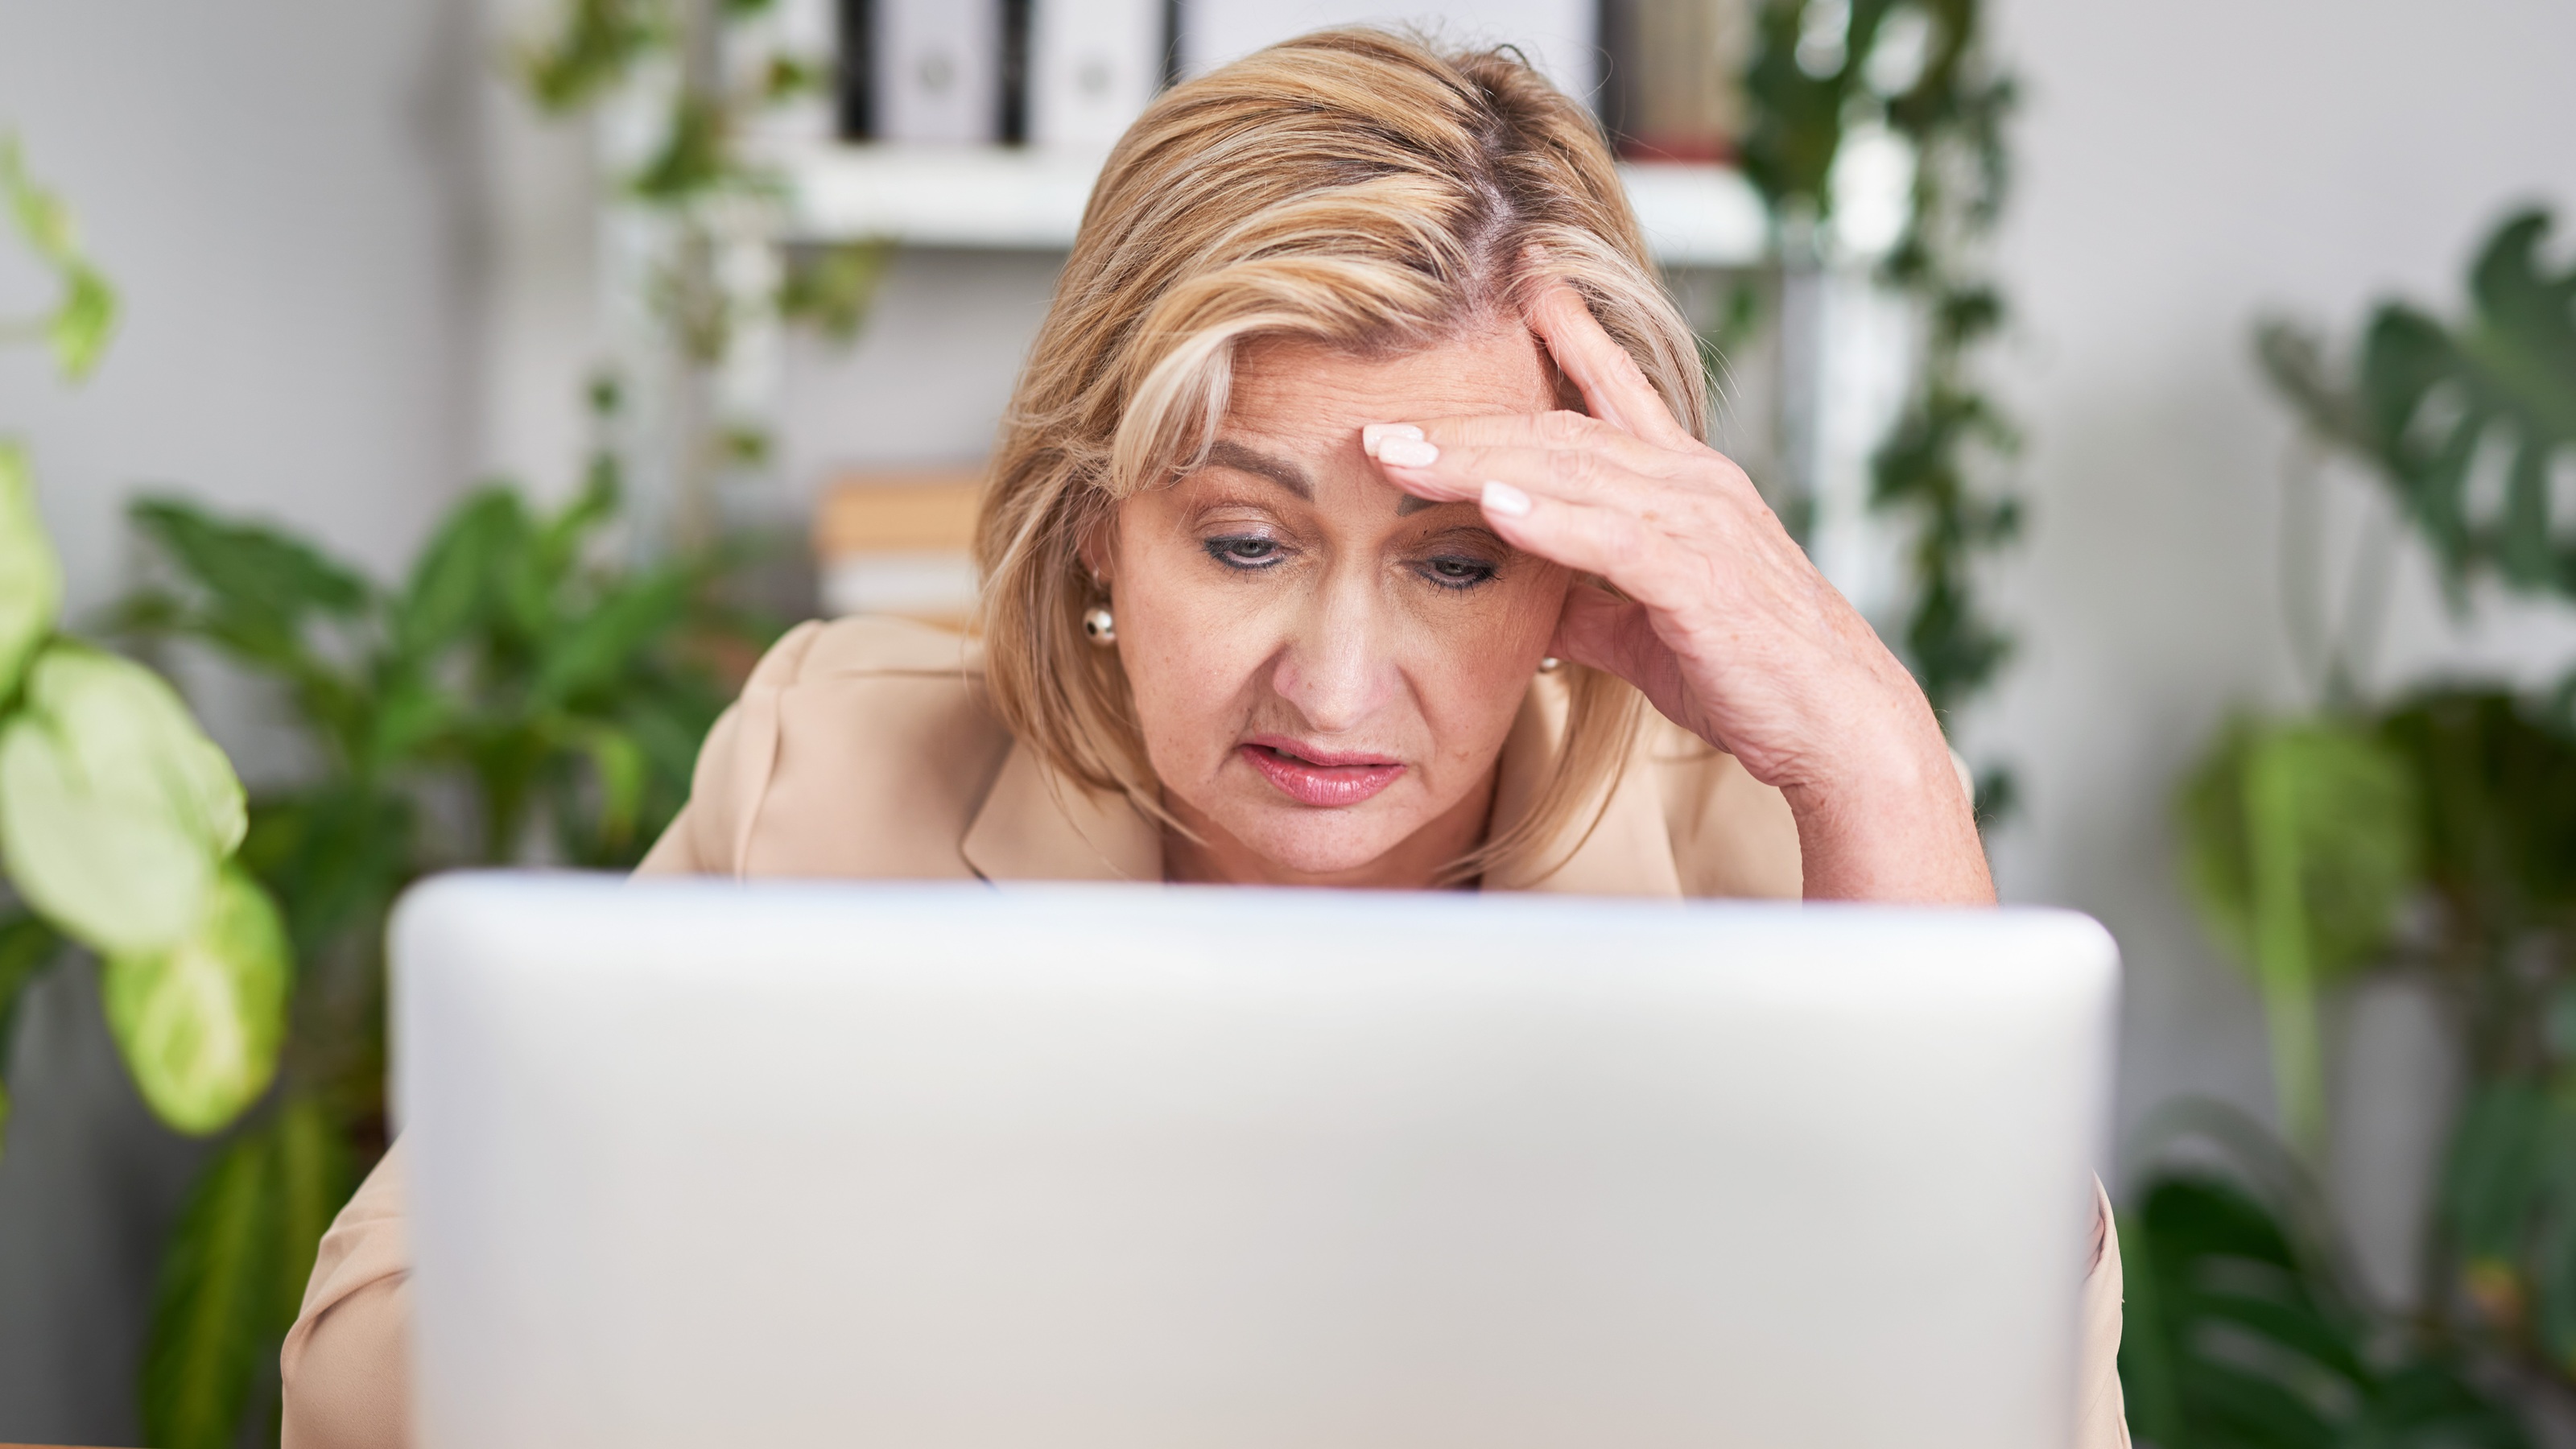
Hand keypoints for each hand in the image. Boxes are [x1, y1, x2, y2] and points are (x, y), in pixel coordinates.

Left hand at [1365, 280, 1991, 903]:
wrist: (1838, 724)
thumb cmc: (1748, 674)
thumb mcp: (1644, 627)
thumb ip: (1582, 602)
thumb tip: (1521, 607)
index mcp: (1682, 482)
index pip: (1611, 389)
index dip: (1564, 334)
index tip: (1514, 286)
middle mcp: (1691, 483)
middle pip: (1558, 431)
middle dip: (1465, 423)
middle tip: (1379, 418)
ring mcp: (1698, 523)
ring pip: (1570, 470)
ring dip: (1477, 461)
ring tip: (1400, 455)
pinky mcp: (1699, 577)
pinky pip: (1611, 536)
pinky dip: (1547, 518)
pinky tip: (1490, 504)